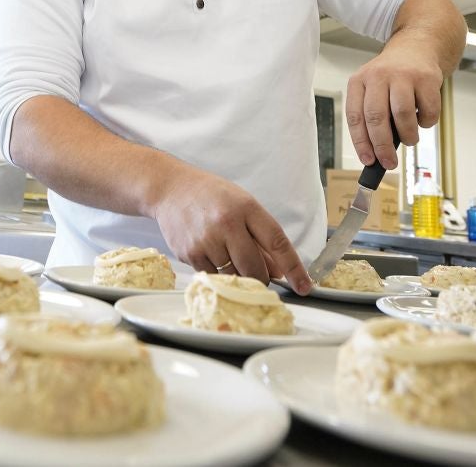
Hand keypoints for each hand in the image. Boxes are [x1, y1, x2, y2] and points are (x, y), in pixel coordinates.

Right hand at [150, 166, 312, 293]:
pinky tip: (209, 249)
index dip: (294, 268)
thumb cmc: (212, 196)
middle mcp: (226, 224)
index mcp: (246, 208)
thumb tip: (280, 271)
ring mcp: (206, 240)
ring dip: (237, 273)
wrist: (170, 189)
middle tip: (259, 274)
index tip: (305, 286)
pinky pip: (213, 275)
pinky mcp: (189, 254)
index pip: (278, 242)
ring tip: (226, 251)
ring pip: (233, 276)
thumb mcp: (243, 206)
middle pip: (254, 269)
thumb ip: (262, 237)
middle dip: (261, 278)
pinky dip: (217, 270)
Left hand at [346, 42, 443, 168]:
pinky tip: (423, 119)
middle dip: (383, 147)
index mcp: (359, 80)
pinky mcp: (426, 78)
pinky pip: (427, 111)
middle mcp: (378, 75)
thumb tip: (376, 153)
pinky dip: (426, 123)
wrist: (417, 47)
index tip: (368, 160)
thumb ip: (371, 116)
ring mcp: (403, 75)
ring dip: (408, 136)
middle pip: (376, 118)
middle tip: (389, 162)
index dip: (361, 143)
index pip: (355, 117)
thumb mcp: (372, 88)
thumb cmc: (392, 76)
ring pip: (402, 116)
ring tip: (410, 139)